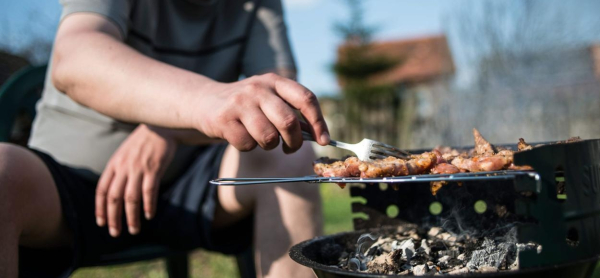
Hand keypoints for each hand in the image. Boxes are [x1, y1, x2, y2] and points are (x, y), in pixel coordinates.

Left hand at [95, 125, 175, 236]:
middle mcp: (123, 168)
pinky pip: (149, 192)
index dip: (100, 209)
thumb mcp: (123, 153)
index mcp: (113, 164)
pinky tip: (149, 215)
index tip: (101, 223)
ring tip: (134, 230)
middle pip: (114, 198)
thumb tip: (113, 191)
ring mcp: (138, 169)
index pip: (102, 190)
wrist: (160, 127)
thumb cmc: (142, 142)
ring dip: (131, 217)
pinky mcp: (153, 169)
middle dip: (113, 218)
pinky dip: (148, 206)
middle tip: (115, 233)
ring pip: (131, 199)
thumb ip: (117, 170)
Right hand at [195, 73, 329, 152]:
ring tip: (262, 139)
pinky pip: (248, 144)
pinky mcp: (224, 119)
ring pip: (268, 137)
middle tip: (290, 148)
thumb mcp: (269, 99)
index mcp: (275, 81)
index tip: (324, 140)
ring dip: (269, 145)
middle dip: (294, 142)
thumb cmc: (246, 106)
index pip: (306, 99)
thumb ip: (291, 112)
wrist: (204, 100)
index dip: (319, 122)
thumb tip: (318, 134)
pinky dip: (249, 147)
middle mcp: (258, 88)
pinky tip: (242, 137)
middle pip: (289, 122)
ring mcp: (240, 103)